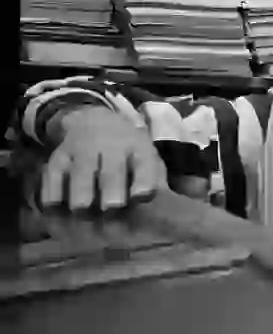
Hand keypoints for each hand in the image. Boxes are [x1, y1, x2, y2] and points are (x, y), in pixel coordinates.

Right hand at [41, 106, 164, 211]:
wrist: (93, 122)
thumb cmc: (127, 151)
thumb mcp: (146, 157)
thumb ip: (153, 181)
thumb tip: (157, 206)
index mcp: (139, 149)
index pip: (144, 165)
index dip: (144, 181)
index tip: (142, 196)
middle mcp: (111, 147)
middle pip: (112, 171)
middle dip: (112, 191)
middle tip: (111, 209)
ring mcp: (82, 151)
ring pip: (81, 174)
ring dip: (81, 195)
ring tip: (82, 212)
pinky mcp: (58, 158)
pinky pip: (53, 177)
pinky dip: (53, 193)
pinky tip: (55, 208)